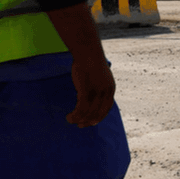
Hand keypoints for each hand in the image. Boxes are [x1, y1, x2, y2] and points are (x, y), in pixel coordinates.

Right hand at [46, 2, 116, 127]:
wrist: (88, 53)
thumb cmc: (90, 62)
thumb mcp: (100, 76)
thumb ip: (98, 86)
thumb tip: (92, 93)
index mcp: (110, 89)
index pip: (106, 109)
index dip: (99, 117)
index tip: (91, 122)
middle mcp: (106, 93)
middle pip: (98, 113)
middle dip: (88, 121)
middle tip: (80, 125)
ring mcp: (97, 92)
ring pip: (88, 113)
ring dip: (78, 119)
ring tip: (70, 120)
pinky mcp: (86, 91)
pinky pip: (81, 109)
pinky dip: (75, 115)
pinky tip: (69, 116)